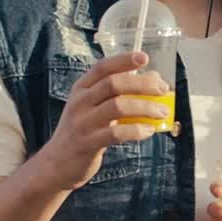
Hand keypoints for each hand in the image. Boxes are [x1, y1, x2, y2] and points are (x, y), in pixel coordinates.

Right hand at [39, 52, 169, 190]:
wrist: (58, 163)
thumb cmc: (84, 131)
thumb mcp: (94, 108)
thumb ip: (119, 94)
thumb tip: (153, 79)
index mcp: (81, 88)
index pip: (102, 67)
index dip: (123, 60)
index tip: (144, 57)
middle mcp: (80, 102)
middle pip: (114, 84)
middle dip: (142, 84)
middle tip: (163, 90)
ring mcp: (83, 122)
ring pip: (118, 106)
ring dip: (145, 107)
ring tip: (162, 112)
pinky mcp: (88, 143)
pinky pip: (116, 133)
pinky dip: (136, 130)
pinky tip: (149, 130)